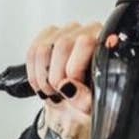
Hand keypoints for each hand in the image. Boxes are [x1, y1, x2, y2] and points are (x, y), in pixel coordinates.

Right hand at [26, 22, 111, 138]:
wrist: (77, 103)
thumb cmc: (91, 100)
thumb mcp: (94, 106)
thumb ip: (85, 99)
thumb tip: (68, 86)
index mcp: (105, 45)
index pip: (85, 43)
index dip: (73, 68)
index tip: (70, 89)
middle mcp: (87, 32)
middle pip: (62, 44)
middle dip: (56, 75)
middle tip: (60, 93)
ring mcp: (66, 32)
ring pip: (43, 49)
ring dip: (43, 76)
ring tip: (52, 91)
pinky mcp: (48, 37)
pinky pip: (33, 51)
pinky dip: (33, 73)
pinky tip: (42, 85)